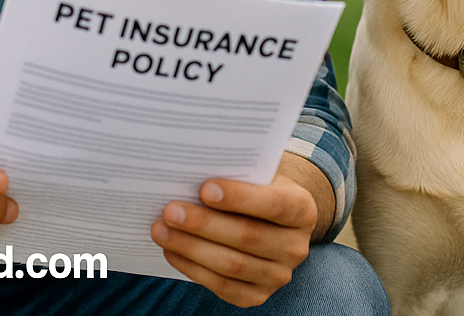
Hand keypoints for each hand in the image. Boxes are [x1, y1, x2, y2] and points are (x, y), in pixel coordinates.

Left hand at [151, 166, 321, 307]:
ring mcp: (278, 275)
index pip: (274, 204)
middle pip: (247, 237)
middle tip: (170, 210)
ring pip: (231, 265)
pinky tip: (172, 251)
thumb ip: (238, 171)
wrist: (275, 219)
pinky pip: (222, 286)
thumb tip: (192, 168)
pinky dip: (193, 268)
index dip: (240, 197)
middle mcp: (295, 246)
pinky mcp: (258, 295)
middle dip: (204, 224)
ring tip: (161, 230)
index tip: (204, 188)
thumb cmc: (259, 185)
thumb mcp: (260, 172)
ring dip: (191, 248)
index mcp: (302, 208)